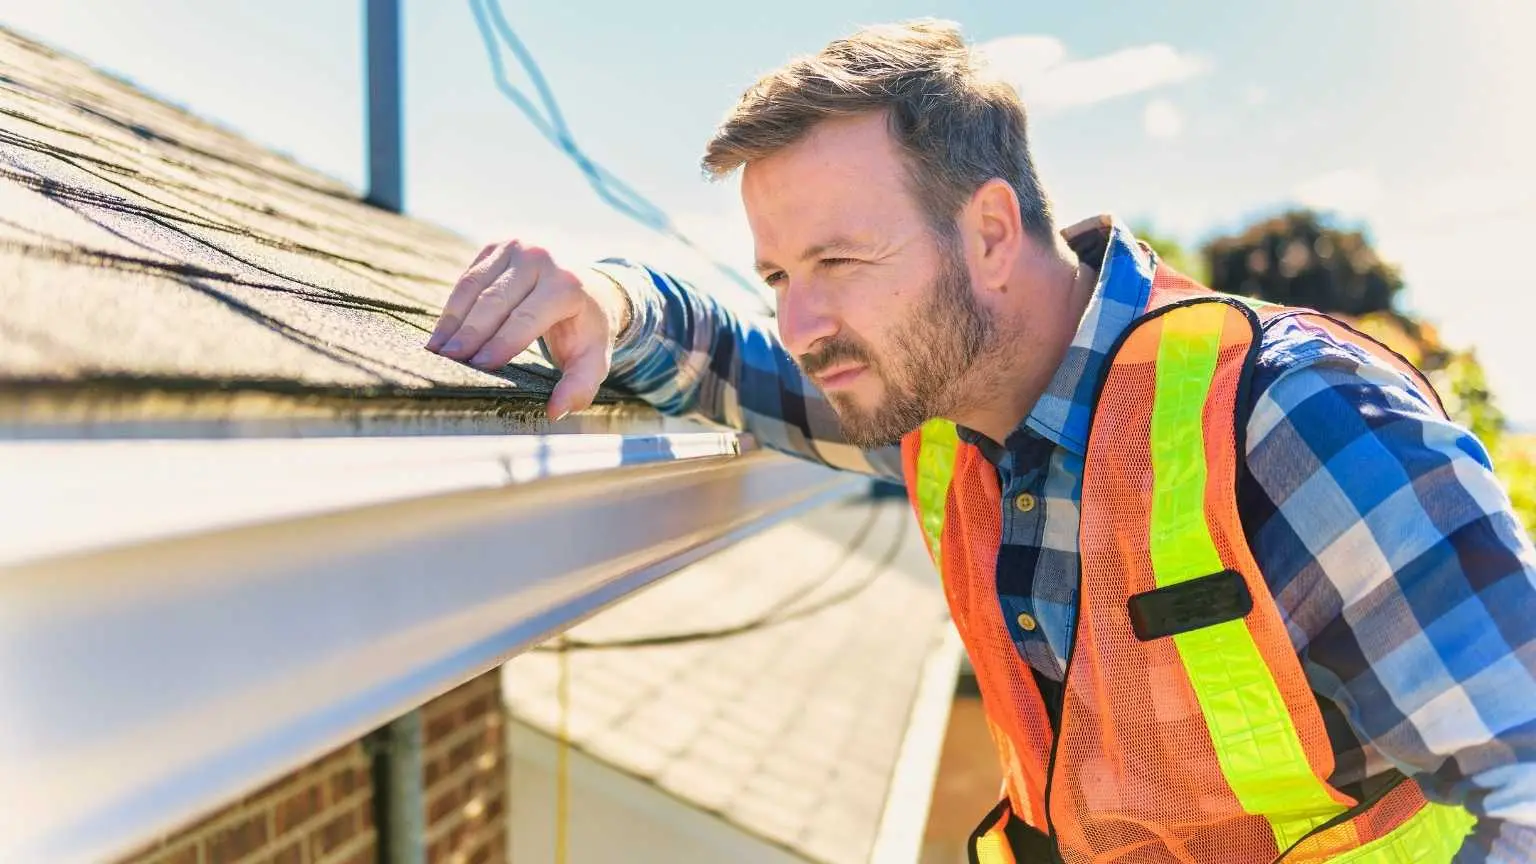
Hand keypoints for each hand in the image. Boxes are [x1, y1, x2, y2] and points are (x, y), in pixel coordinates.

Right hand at [426, 241, 630, 419]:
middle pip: (495, 301)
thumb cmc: (585, 330)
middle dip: (470, 333)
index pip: (526, 317)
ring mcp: (517, 247)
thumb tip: (554, 411)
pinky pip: (468, 278)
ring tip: (436, 349)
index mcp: (567, 285)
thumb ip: (580, 386)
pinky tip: (443, 333)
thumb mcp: (593, 358)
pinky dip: (453, 306)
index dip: (500, 342)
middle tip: (447, 360)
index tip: (478, 365)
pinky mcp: (497, 246)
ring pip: (475, 286)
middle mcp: (542, 258)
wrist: (588, 287)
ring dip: (453, 320)